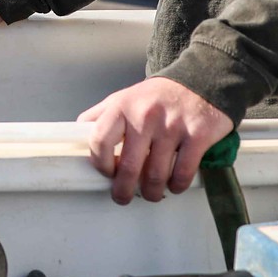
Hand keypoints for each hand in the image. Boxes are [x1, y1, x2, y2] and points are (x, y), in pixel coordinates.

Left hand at [77, 76, 233, 205]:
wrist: (201, 79)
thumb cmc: (158, 96)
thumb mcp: (124, 98)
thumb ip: (101, 116)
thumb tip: (76, 138)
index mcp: (122, 107)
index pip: (99, 142)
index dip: (101, 164)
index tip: (107, 173)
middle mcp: (145, 116)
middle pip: (129, 167)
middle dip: (124, 190)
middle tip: (123, 197)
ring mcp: (172, 126)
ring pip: (156, 175)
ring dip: (152, 192)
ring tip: (151, 193)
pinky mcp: (197, 135)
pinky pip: (183, 172)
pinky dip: (177, 185)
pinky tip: (174, 185)